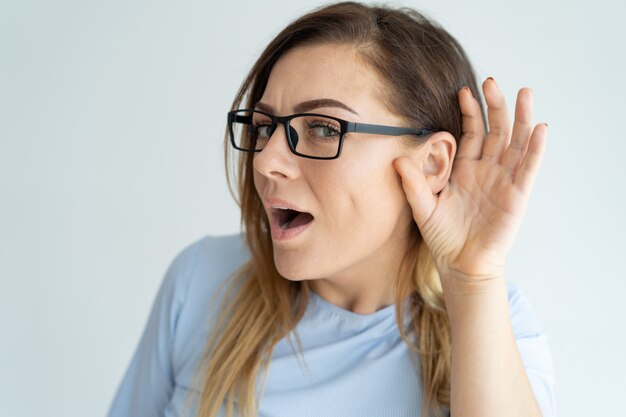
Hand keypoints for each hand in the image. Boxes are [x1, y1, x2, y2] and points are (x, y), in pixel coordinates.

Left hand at [393, 78, 546, 281]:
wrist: (460, 264)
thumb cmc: (443, 236)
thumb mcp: (423, 207)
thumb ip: (413, 183)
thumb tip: (397, 159)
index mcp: (465, 169)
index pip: (472, 133)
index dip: (470, 112)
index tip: (463, 91)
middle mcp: (487, 170)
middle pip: (496, 130)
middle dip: (496, 106)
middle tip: (492, 82)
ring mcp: (504, 181)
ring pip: (516, 143)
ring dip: (522, 119)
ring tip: (525, 93)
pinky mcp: (517, 196)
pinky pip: (528, 169)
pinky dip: (534, 149)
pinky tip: (540, 129)